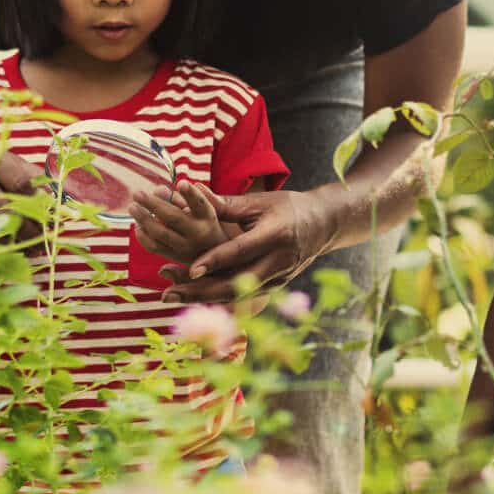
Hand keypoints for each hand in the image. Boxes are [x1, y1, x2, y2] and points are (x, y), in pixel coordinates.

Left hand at [130, 181, 234, 268]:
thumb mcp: (204, 210)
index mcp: (208, 218)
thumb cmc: (208, 225)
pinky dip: (143, 236)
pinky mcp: (176, 257)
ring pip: (160, 234)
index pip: (201, 204)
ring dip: (144, 219)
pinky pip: (154, 248)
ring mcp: (186, 248)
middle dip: (153, 204)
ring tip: (133, 207)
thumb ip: (184, 198)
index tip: (181, 183)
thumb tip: (159, 190)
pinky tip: (138, 226)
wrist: (218, 257)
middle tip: (137, 193)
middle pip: (173, 218)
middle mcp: (198, 234)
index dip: (191, 194)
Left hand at [158, 189, 337, 303]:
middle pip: (236, 283)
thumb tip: (191, 193)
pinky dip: (217, 299)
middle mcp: (279, 261)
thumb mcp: (260, 202)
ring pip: (237, 295)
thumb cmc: (289, 208)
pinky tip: (192, 300)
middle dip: (201, 291)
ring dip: (203, 298)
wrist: (324, 225)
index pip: (240, 251)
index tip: (189, 269)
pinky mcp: (275, 287)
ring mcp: (279, 278)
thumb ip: (226, 205)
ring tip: (172, 297)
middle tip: (169, 293)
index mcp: (276, 235)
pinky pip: (243, 297)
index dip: (215, 261)